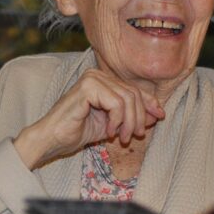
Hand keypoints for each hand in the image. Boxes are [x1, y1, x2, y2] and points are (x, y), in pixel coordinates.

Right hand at [13, 69, 165, 169]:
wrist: (53, 139)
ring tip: (121, 137)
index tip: (160, 116)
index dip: (150, 102)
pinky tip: (108, 131)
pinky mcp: (87, 87)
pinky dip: (117, 120)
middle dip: (138, 117)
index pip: (134, 89)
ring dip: (128, 122)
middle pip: (133, 93)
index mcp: (102, 80)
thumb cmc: (77, 131)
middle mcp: (97, 74)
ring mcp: (92, 78)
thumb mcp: (112, 125)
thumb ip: (132, 117)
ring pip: (127, 98)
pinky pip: (116, 103)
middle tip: (134, 136)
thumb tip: (157, 114)